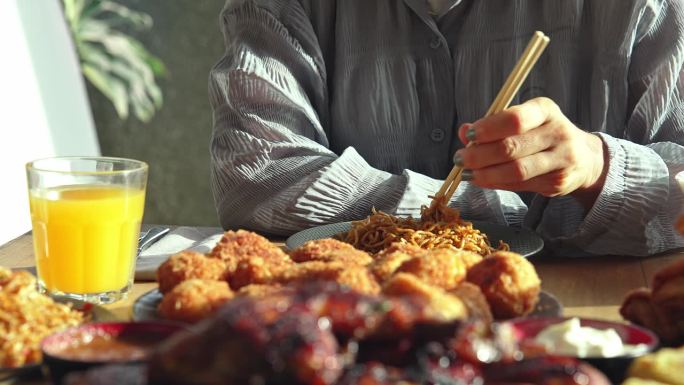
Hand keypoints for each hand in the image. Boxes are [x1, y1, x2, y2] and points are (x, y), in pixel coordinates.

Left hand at [453, 97, 607, 207]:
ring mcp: (561, 159)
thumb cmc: (542, 135)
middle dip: (479, 155)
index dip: (488, 128)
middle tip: (460, 159)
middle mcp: (557, 132)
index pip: (515, 119)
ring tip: (467, 173)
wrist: (584, 158)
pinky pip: (521, 185)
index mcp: (545, 110)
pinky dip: (497, 183)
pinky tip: (483, 180)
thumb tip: (464, 130)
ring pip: (516, 170)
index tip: (469, 134)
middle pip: (511, 147)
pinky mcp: (558, 182)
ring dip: (486, 174)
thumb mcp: (523, 121)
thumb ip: (493, 125)